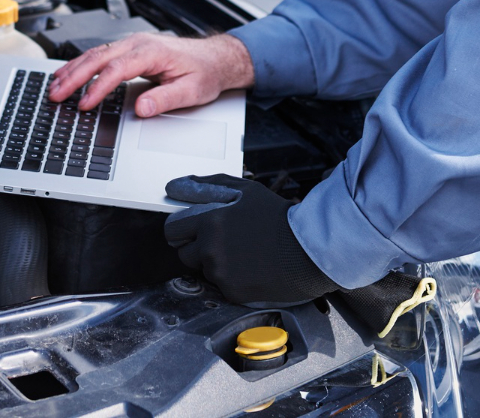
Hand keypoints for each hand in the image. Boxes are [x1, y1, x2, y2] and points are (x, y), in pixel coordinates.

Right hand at [48, 33, 252, 115]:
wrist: (215, 58)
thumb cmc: (204, 72)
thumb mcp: (192, 90)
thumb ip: (165, 99)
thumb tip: (142, 107)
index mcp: (152, 51)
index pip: (118, 69)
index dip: (98, 87)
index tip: (85, 103)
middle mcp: (139, 43)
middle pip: (99, 57)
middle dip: (75, 76)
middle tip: (56, 94)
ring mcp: (133, 44)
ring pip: (96, 54)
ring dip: (73, 69)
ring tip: (54, 86)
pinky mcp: (130, 50)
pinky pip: (101, 55)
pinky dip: (82, 65)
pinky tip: (69, 74)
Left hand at [162, 174, 337, 305]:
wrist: (307, 251)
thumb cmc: (278, 218)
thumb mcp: (245, 191)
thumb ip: (207, 186)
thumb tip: (175, 185)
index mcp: (210, 222)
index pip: (172, 230)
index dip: (183, 229)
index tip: (194, 229)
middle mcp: (210, 250)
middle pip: (184, 253)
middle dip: (197, 247)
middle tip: (224, 241)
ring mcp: (220, 273)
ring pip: (203, 270)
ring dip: (215, 263)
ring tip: (243, 253)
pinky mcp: (231, 292)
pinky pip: (220, 285)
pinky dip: (231, 278)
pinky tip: (250, 268)